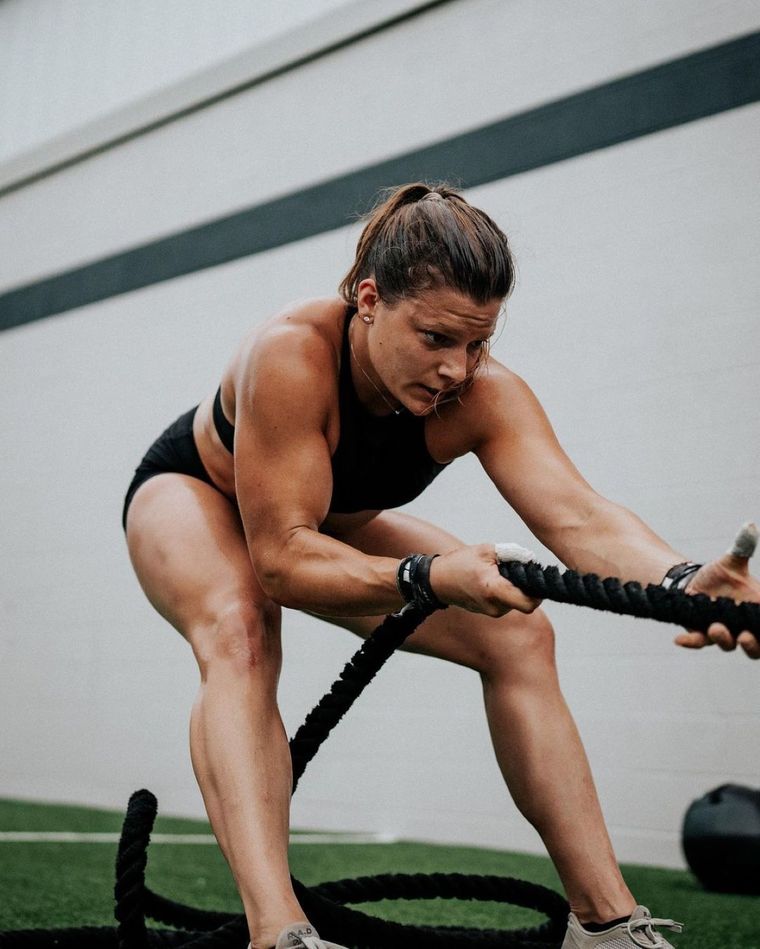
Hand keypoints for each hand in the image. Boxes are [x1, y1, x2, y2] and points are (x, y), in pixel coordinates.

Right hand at [430, 543, 541, 616]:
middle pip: (524, 602)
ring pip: (515, 602)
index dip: (538, 593)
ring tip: (499, 573)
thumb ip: (512, 553)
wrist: (437, 581)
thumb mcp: (486, 550)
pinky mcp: (489, 612)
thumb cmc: (459, 564)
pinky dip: (506, 592)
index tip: (537, 579)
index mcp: (494, 590)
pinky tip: (494, 580)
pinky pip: (506, 602)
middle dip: (525, 587)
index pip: (529, 603)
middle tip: (517, 570)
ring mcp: (491, 611)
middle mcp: (494, 606)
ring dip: (514, 588)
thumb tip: (531, 559)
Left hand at [674, 523, 759, 659]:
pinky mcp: (701, 633)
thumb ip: (742, 548)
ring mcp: (723, 632)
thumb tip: (749, 525)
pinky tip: (678, 639)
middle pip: (756, 648)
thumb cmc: (718, 575)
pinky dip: (689, 641)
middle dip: (753, 646)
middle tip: (746, 637)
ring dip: (723, 639)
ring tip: (715, 627)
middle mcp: (743, 626)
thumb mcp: (730, 562)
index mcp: (755, 610)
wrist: (694, 583)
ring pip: (728, 644)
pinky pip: (697, 641)